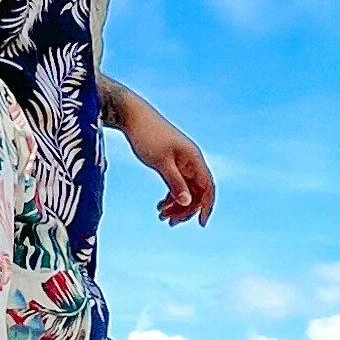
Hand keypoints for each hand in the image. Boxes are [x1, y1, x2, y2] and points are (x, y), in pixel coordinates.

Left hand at [109, 87, 214, 226]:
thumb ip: (175, 182)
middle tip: (169, 222)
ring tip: (161, 216)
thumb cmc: (147, 135)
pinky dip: (169, 196)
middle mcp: (190, 161)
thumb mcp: (161, 162)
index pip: (208, 187)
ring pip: (185, 189)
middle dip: (185, 209)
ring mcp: (180, 162)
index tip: (200, 223)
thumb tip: (189, 202)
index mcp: (193, 159)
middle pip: (196, 191)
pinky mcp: (170, 162)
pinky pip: (176, 183)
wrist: (131, 116)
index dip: (207, 206)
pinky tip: (159, 206)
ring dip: (176, 204)